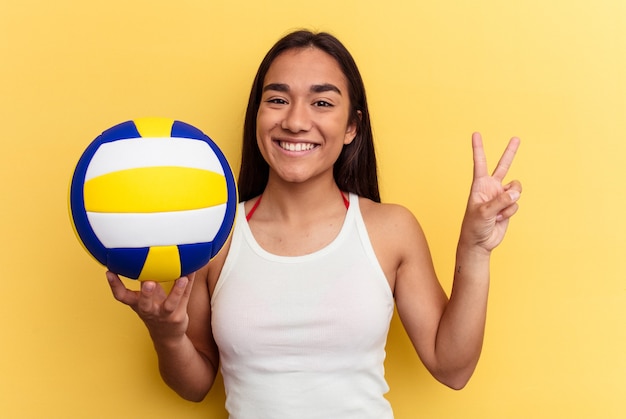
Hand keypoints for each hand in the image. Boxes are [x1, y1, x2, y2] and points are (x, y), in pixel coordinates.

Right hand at [106, 271, 194, 342]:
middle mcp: (149, 311)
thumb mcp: (144, 298)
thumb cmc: (154, 310)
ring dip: (176, 291)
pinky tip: (193, 272)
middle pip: (145, 304)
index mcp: (138, 305)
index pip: (121, 297)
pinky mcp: (178, 316)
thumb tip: (142, 254)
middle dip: (146, 293)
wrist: (167, 336)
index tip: (109, 272)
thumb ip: (144, 280)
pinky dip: (189, 286)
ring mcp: (165, 315)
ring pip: (170, 304)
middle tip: (148, 282)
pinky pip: (185, 298)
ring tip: (181, 278)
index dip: (114, 285)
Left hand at [461, 132, 521, 251]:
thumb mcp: (484, 212)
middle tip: (516, 138)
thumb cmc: (474, 226)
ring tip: (498, 212)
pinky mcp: (508, 206)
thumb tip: (516, 192)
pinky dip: (510, 212)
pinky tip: (500, 218)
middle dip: (510, 153)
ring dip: (510, 200)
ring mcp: (501, 196)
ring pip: (515, 189)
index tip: (475, 134)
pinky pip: (516, 204)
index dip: (478, 148)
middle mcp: (491, 188)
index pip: (479, 163)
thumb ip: (501, 201)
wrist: (479, 242)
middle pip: (503, 166)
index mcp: (480, 185)